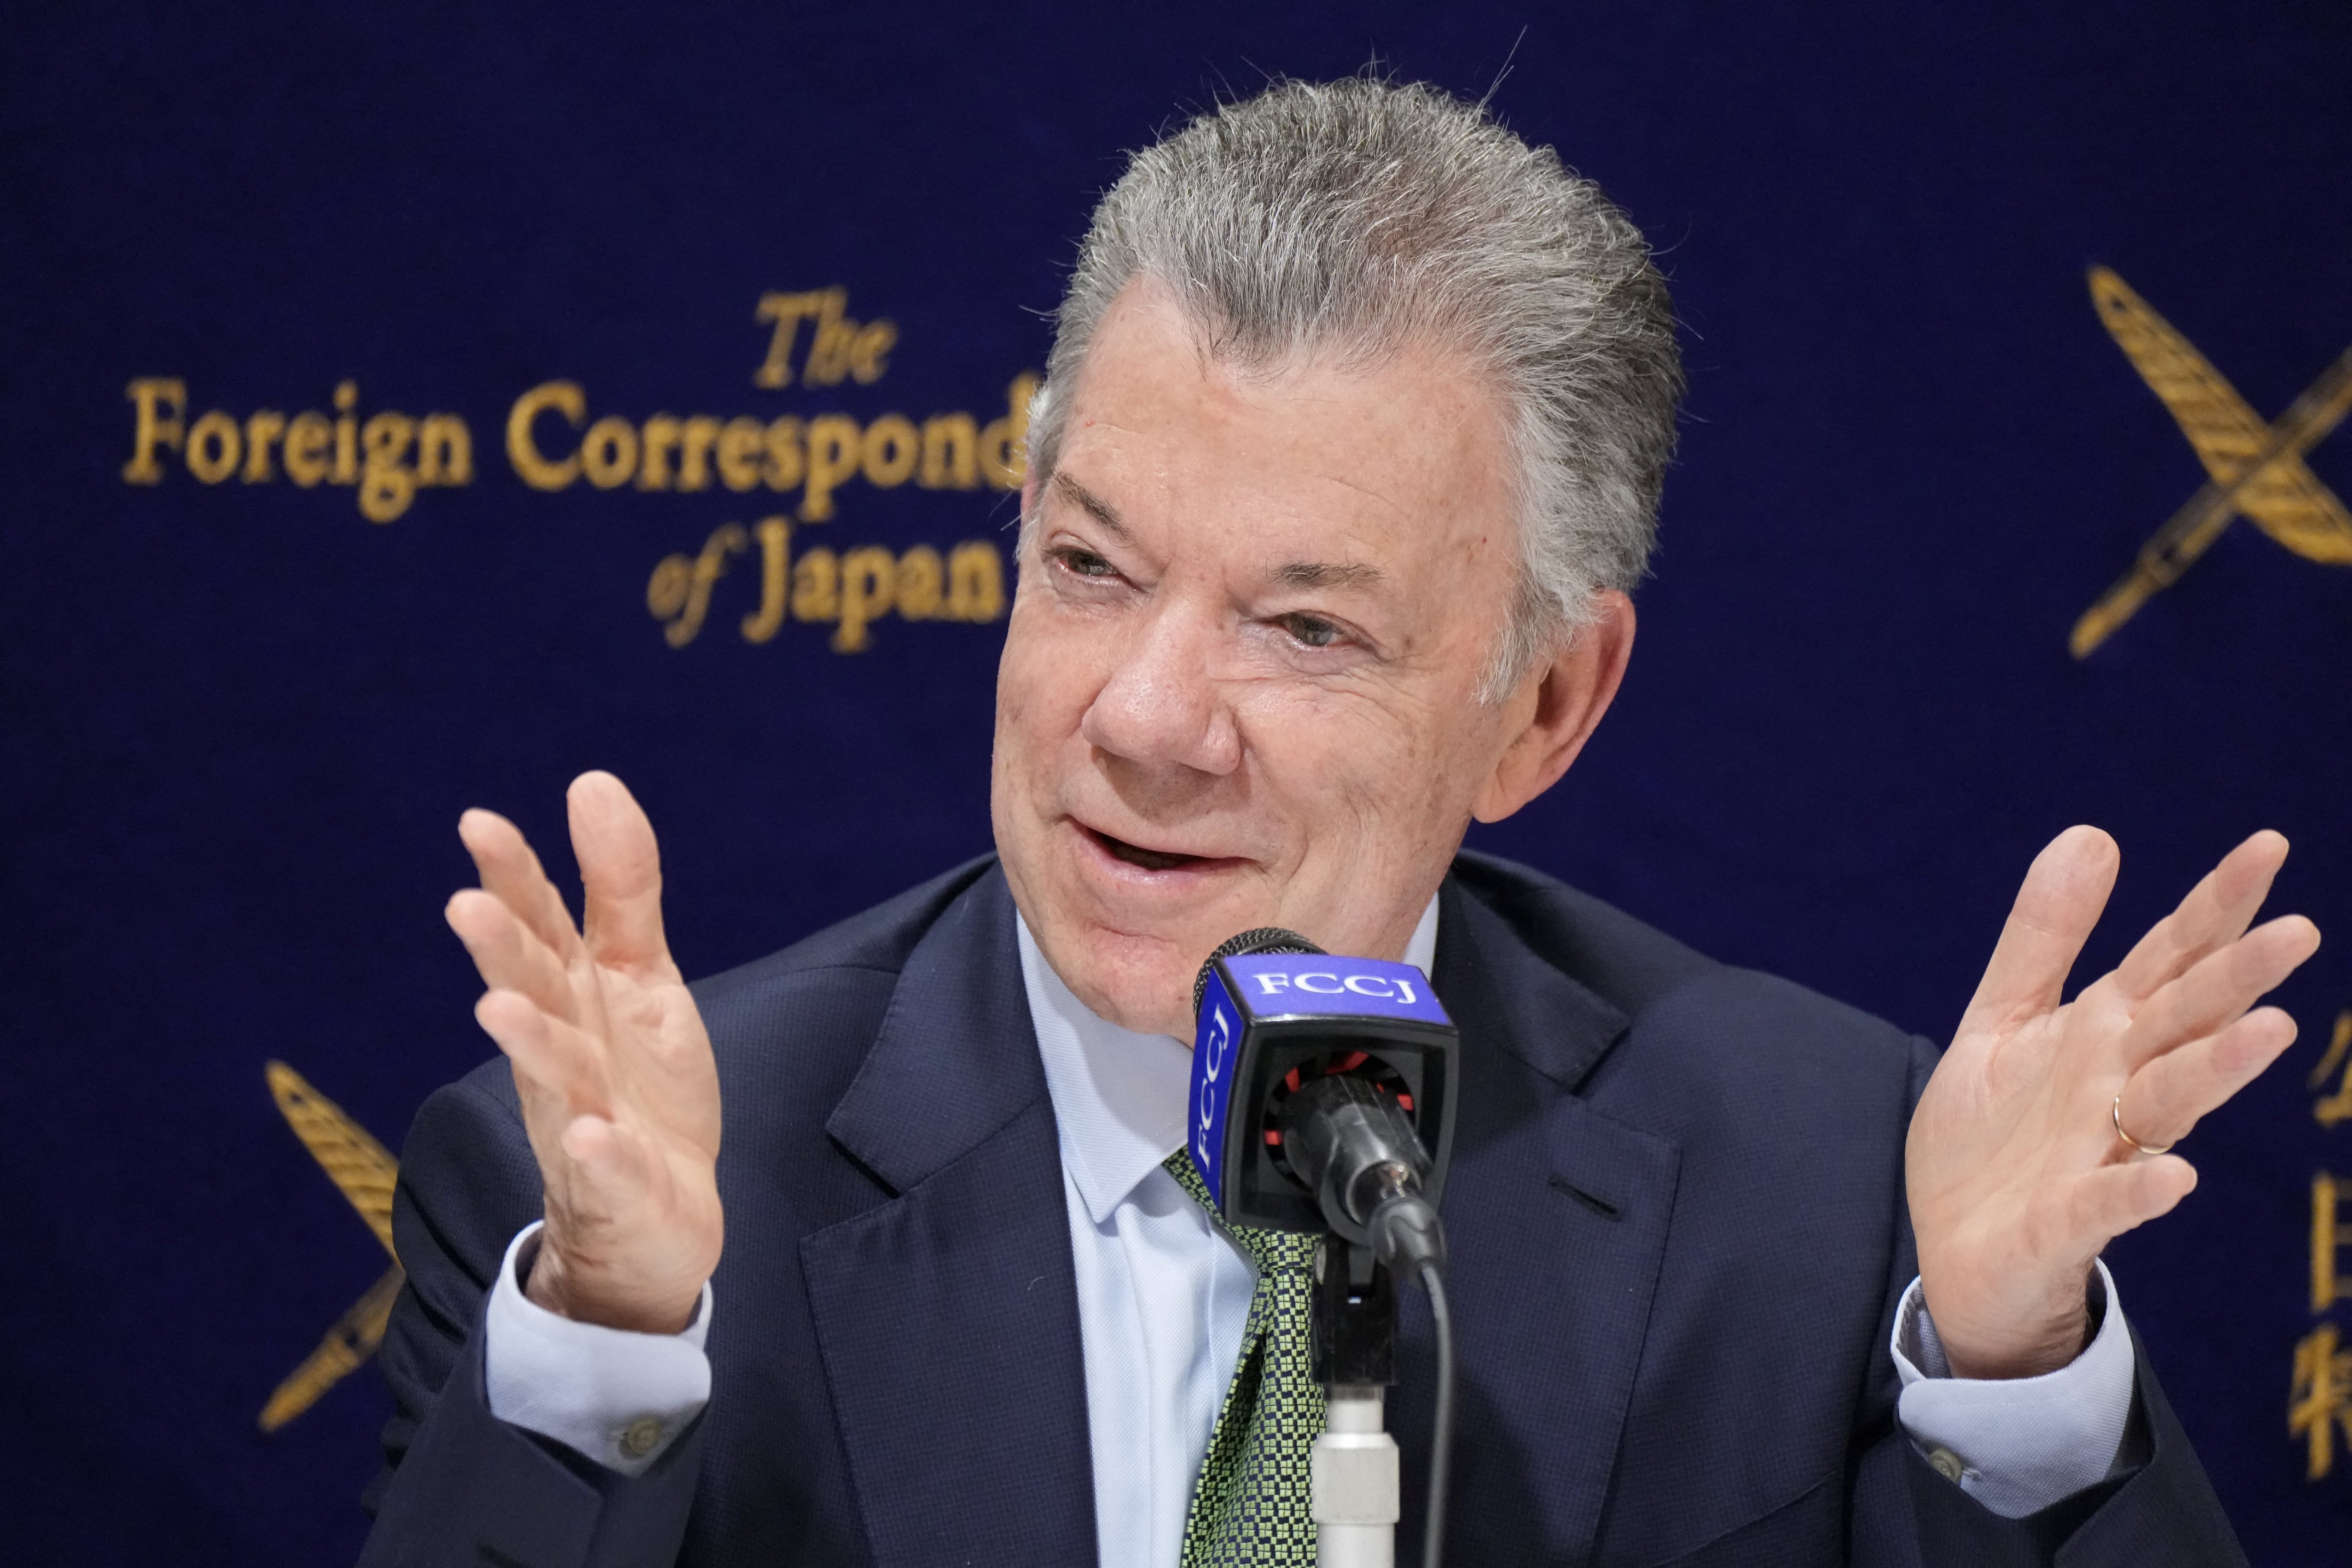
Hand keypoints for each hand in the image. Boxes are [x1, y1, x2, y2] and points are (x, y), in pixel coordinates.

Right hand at [443, 771, 721, 1332]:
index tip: (479, 821)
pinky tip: (588, 1134)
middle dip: (503, 951)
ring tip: (498, 1006)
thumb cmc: (636, 1081)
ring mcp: (583, 1118)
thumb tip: (590, 780)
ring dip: (529, 1041)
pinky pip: (602, 1168)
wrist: (653, 1214)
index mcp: (573, 995)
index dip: (511, 875)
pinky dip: (596, 1152)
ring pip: (554, 1076)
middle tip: (468, 903)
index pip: (537, 925)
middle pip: (533, 992)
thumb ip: (619, 886)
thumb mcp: (638, 973)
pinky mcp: (616, 1184)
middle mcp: (564, 1051)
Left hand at [1908, 827, 2318, 1377]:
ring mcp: (2100, 1155)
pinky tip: (2178, 1175)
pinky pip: (2106, 1205)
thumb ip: (2047, 935)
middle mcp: (2118, 1088)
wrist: (1957, 1249)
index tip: (2267, 845)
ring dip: (2217, 1069)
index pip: (2171, 958)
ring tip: (2269, 1029)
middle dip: (2236, 980)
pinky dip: (2139, 1192)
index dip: (2215, 905)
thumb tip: (2094, 833)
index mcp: (2104, 1033)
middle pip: (2186, 1023)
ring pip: (2169, 1105)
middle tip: (2298, 932)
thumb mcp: (2006, 1015)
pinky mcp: (2065, 1222)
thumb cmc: (1995, 1133)